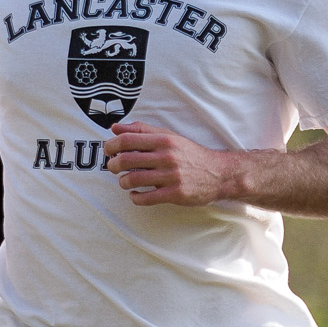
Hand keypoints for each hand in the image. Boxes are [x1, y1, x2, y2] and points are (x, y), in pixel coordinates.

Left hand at [105, 123, 231, 206]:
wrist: (219, 173)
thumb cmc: (189, 154)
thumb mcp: (169, 136)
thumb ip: (141, 130)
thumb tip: (114, 128)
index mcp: (163, 140)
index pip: (128, 139)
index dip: (111, 145)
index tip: (108, 150)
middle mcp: (167, 156)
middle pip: (127, 159)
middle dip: (113, 165)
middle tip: (114, 167)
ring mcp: (171, 176)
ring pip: (134, 179)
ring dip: (123, 182)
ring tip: (125, 181)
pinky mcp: (175, 194)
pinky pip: (146, 198)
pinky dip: (135, 197)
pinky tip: (135, 195)